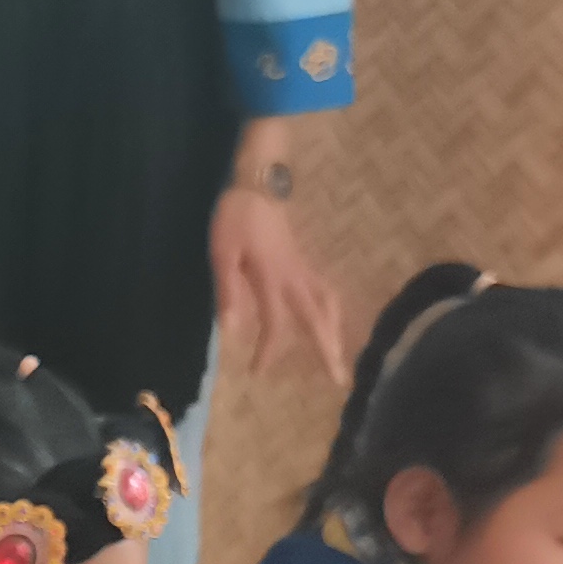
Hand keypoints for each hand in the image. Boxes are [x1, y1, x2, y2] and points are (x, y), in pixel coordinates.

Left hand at [210, 179, 343, 380]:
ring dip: (334, 331)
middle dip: (328, 350)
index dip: (268, 351)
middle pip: (317, 319)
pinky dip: (330, 311)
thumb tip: (233, 331)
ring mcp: (303, 269)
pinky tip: (327, 322)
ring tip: (337, 355)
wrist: (258, 184)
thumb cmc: (236, 217)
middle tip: (340, 380)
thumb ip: (229, 292)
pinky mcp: (303, 262)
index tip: (256, 372)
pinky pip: (324, 292)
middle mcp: (294, 277)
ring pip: (327, 304)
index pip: (276, 324)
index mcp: (273, 279)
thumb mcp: (223, 254)